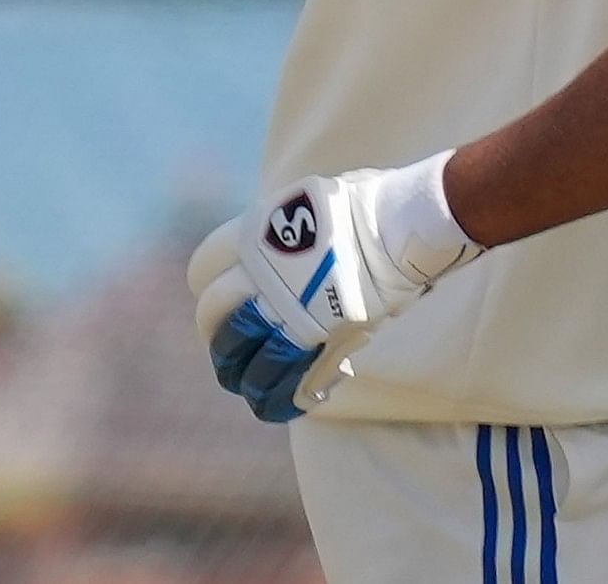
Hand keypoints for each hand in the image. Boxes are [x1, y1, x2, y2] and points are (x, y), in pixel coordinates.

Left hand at [187, 160, 478, 421]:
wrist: (403, 223)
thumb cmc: (367, 205)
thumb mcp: (310, 203)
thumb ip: (286, 226)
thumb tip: (285, 241)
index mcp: (253, 235)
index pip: (204, 268)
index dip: (206, 289)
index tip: (221, 303)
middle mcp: (259, 273)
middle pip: (213, 315)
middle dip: (218, 336)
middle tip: (232, 348)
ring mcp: (286, 306)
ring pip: (238, 351)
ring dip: (237, 370)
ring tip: (245, 380)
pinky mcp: (314, 335)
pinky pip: (278, 377)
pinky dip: (271, 396)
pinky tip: (272, 403)